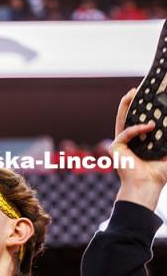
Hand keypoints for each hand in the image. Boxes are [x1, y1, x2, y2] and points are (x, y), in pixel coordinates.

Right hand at [111, 88, 166, 208]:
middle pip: (128, 117)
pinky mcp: (116, 147)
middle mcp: (130, 141)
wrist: (147, 185)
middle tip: (135, 90)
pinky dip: (136, 129)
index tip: (148, 97)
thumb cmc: (158, 173)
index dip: (143, 109)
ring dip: (125, 107)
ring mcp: (121, 143)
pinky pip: (125, 133)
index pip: (140, 121)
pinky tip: (148, 126)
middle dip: (131, 103)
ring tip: (131, 94)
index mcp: (141, 142)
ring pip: (122, 121)